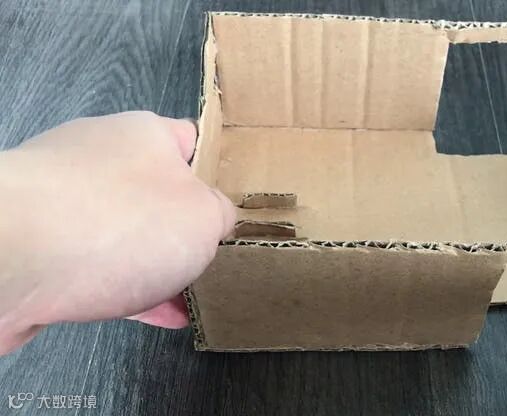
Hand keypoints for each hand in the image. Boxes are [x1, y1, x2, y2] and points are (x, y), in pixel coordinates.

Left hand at [0, 112, 235, 353]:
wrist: (7, 259)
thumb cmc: (120, 224)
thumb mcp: (203, 218)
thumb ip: (219, 215)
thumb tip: (214, 218)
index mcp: (145, 134)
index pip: (191, 142)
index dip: (216, 174)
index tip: (231, 206)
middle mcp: (98, 156)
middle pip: (154, 191)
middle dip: (183, 229)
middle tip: (212, 259)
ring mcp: (60, 199)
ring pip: (122, 232)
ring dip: (154, 264)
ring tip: (187, 298)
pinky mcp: (33, 241)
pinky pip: (91, 263)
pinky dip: (124, 287)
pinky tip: (156, 317)